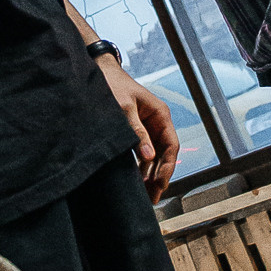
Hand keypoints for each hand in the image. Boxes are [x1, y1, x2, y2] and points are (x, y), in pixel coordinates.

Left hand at [95, 57, 178, 197]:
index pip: (171, 145)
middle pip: (165, 155)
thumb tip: (148, 157)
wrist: (99, 73)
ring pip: (154, 157)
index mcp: (160, 115)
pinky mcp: (136, 133)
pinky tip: (137, 181)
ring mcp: (147, 129)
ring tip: (146, 194)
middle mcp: (157, 123)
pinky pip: (143, 154)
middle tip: (153, 196)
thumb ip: (136, 132)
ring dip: (151, 175)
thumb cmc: (113, 86)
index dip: (168, 166)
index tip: (161, 183)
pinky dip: (141, 168)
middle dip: (160, 176)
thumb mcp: (124, 108)